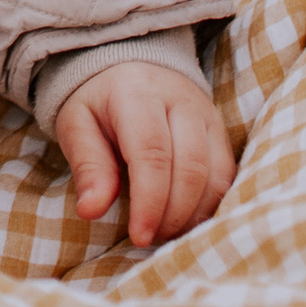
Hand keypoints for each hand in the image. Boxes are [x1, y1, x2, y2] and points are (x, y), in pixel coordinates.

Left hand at [50, 62, 234, 248]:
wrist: (130, 67)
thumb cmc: (98, 102)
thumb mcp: (77, 125)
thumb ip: (88, 166)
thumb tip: (91, 211)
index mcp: (137, 93)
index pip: (152, 152)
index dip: (150, 201)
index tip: (139, 236)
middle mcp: (181, 100)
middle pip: (191, 166)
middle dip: (173, 214)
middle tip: (150, 239)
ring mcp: (208, 115)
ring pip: (216, 174)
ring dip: (194, 214)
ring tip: (165, 233)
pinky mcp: (222, 132)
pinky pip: (228, 176)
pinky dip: (211, 206)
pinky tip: (188, 222)